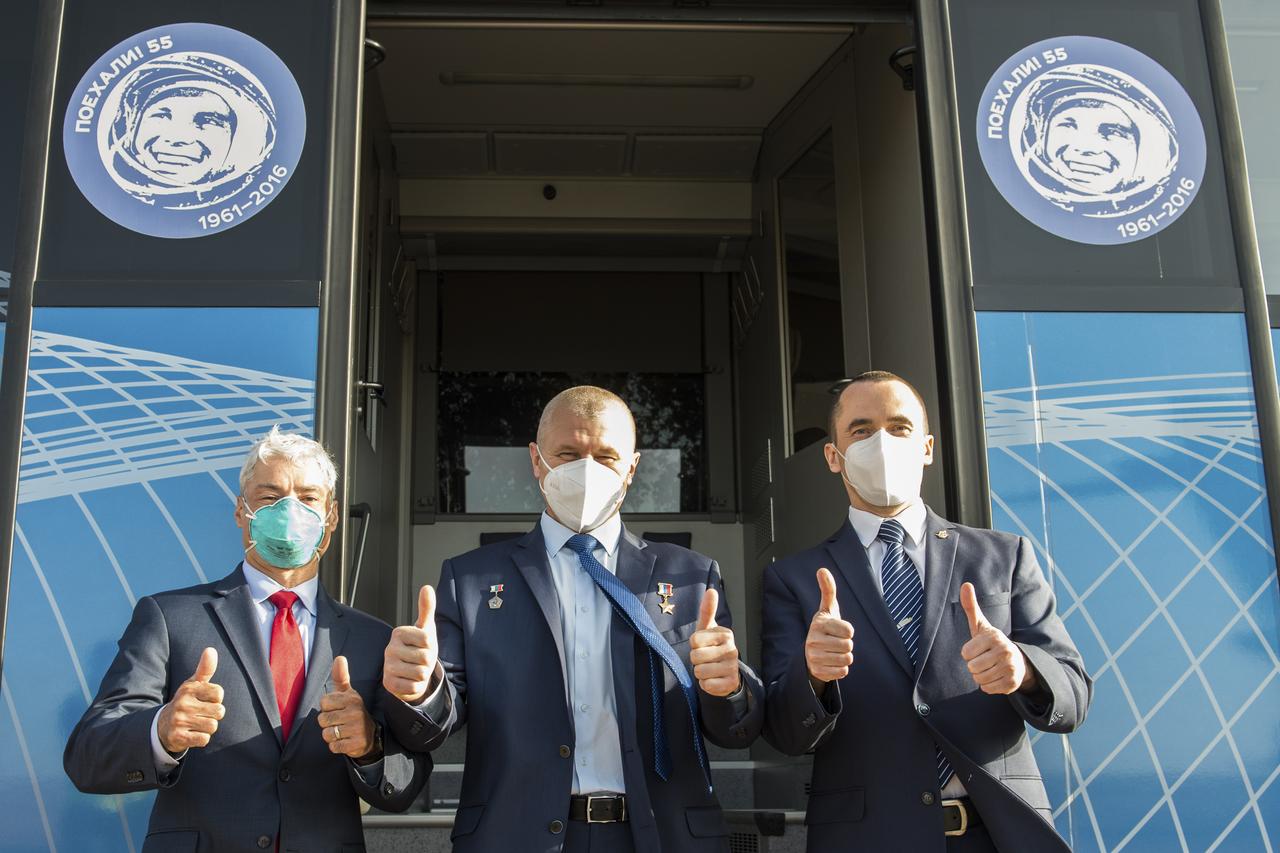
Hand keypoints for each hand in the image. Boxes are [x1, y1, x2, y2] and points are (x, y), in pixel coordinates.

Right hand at [157, 647, 224, 753]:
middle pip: (219, 711)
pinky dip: (201, 739)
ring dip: (208, 727)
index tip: (205, 700)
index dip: (216, 699)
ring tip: (197, 724)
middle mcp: (182, 703)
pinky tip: (192, 734)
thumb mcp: (193, 684)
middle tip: (201, 714)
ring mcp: (179, 721)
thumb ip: (205, 668)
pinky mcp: (178, 737)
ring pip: (213, 726)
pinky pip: (204, 739)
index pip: (219, 693)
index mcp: (188, 689)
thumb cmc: (186, 702)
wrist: (162, 726)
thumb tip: (211, 649)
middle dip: (214, 715)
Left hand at [319, 656, 376, 758]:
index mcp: (351, 698)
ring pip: (327, 734)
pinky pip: (334, 747)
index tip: (337, 709)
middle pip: (322, 719)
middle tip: (339, 722)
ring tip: (341, 731)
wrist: (369, 734)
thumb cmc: (352, 711)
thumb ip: (340, 677)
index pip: (324, 702)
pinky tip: (345, 741)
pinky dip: (336, 746)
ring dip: (331, 736)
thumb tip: (340, 657)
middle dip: (327, 723)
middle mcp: (355, 712)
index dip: (326, 708)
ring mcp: (356, 728)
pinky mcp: (355, 744)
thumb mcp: (348, 693)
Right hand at [383, 585, 438, 703]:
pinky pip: (413, 687)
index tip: (424, 646)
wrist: (411, 673)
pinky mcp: (389, 684)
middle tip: (420, 660)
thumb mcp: (426, 628)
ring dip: (423, 675)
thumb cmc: (420, 648)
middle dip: (428, 662)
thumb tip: (427, 587)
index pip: (427, 640)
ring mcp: (387, 667)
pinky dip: (416, 687)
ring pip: (420, 674)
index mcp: (398, 633)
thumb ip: (427, 608)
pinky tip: (410, 680)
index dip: (431, 646)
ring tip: (416, 670)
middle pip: (425, 658)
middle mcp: (390, 649)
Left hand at [690, 588, 740, 696]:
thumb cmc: (712, 647)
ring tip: (710, 668)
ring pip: (700, 672)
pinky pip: (707, 685)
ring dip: (700, 673)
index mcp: (725, 634)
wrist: (727, 673)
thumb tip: (711, 590)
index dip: (694, 645)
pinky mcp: (731, 683)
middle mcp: (732, 649)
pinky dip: (706, 685)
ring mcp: (733, 667)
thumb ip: (707, 610)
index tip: (703, 645)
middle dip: (695, 660)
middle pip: (695, 656)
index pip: (694, 640)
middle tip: (706, 659)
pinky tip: (714, 679)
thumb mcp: (707, 629)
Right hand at [806, 568, 854, 688]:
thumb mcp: (827, 609)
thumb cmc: (825, 628)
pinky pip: (843, 672)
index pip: (849, 630)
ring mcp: (814, 658)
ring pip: (847, 659)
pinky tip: (832, 663)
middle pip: (849, 646)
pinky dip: (841, 668)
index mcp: (818, 624)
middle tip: (837, 642)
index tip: (839, 629)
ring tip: (834, 652)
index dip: (848, 630)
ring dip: (845, 657)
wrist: (810, 652)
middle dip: (847, 645)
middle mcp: (813, 641)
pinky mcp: (818, 672)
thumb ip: (828, 590)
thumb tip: (822, 569)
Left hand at [960, 582, 1035, 694]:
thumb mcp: (980, 625)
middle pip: (972, 667)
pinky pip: (987, 689)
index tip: (978, 649)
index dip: (968, 653)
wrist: (1017, 661)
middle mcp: (1005, 651)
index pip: (965, 653)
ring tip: (990, 667)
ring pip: (979, 679)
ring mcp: (1011, 668)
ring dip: (980, 676)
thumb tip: (966, 584)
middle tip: (984, 660)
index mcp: (994, 637)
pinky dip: (988, 686)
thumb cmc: (991, 642)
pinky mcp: (1013, 683)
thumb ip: (971, 607)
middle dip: (974, 666)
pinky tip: (996, 676)